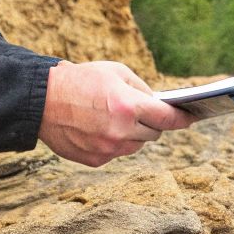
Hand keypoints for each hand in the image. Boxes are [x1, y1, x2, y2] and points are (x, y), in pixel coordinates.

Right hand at [38, 61, 196, 166]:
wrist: (42, 100)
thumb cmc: (81, 80)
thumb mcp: (116, 73)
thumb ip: (142, 90)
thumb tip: (159, 105)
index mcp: (128, 106)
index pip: (168, 118)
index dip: (183, 118)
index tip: (192, 118)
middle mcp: (121, 131)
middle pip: (154, 134)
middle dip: (151, 123)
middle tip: (141, 112)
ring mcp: (109, 149)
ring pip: (136, 146)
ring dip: (133, 134)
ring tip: (114, 118)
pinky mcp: (96, 160)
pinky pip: (116, 153)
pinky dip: (114, 143)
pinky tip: (98, 129)